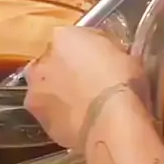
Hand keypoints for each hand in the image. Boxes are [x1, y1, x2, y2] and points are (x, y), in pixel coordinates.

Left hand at [25, 27, 147, 149]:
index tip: (103, 63)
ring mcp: (36, 94)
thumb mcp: (127, 55)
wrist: (112, 125)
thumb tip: (106, 58)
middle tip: (91, 84)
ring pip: (48, 90)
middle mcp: (42, 62)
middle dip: (68, 72)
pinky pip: (53, 116)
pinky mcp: (42, 124)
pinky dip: (64, 118)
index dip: (89, 52)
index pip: (74, 38)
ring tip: (87, 108)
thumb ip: (107, 52)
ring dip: (62, 95)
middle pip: (53, 63)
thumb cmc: (124, 84)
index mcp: (64, 37)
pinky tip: (83, 124)